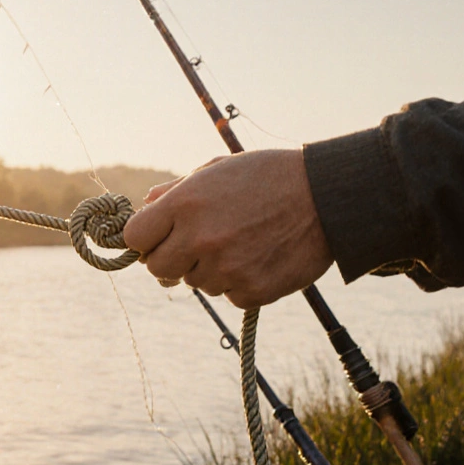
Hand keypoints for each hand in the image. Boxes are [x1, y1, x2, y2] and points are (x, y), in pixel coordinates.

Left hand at [122, 149, 333, 308]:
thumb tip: (146, 204)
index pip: (135, 237)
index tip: (158, 236)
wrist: (327, 196)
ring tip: (239, 242)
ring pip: (194, 283)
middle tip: (194, 245)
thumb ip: (177, 190)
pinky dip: (238, 282)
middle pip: (157, 269)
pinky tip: (258, 257)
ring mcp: (226, 268)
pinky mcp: (251, 291)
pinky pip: (227, 295)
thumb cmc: (269, 176)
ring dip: (208, 269)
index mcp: (186, 204)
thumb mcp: (218, 169)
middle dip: (170, 259)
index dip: (144, 238)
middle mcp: (201, 239)